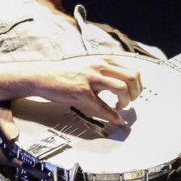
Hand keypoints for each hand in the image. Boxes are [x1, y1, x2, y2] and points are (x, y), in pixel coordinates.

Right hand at [19, 54, 142, 125]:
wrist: (44, 76)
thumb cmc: (65, 72)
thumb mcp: (89, 65)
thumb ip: (104, 70)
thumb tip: (120, 82)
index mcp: (103, 60)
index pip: (132, 70)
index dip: (137, 85)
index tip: (134, 93)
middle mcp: (99, 66)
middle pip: (131, 77)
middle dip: (135, 93)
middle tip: (130, 101)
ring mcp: (91, 78)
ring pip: (121, 88)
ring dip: (126, 101)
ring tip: (120, 107)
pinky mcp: (82, 92)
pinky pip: (102, 105)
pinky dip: (112, 115)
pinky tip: (116, 120)